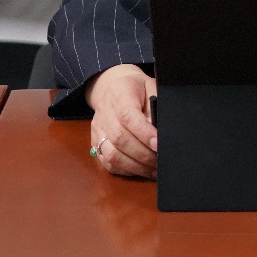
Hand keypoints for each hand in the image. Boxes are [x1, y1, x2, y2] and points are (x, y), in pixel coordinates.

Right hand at [85, 64, 158, 178]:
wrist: (117, 87)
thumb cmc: (140, 89)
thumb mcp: (152, 88)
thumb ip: (156, 108)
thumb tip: (161, 133)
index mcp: (119, 93)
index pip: (127, 116)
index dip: (143, 133)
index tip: (158, 144)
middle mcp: (104, 111)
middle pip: (120, 138)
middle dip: (143, 154)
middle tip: (161, 160)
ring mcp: (97, 128)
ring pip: (112, 154)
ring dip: (135, 166)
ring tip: (154, 170)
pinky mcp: (95, 142)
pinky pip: (107, 162)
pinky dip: (126, 170)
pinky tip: (141, 170)